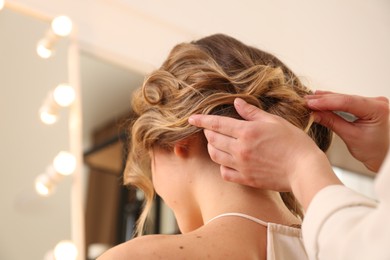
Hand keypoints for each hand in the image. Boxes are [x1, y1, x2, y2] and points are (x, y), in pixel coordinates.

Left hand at [188, 98, 339, 209]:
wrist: (304, 170)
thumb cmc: (294, 142)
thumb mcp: (274, 121)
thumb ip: (252, 113)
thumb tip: (236, 103)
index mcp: (247, 131)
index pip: (217, 123)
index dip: (201, 120)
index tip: (191, 118)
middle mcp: (240, 149)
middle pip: (213, 139)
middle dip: (208, 132)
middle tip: (210, 128)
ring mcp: (242, 165)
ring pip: (215, 156)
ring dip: (212, 147)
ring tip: (217, 142)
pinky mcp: (246, 179)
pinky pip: (224, 173)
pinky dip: (222, 165)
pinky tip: (227, 161)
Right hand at [306, 91, 388, 171]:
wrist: (384, 156)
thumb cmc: (374, 151)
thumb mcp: (350, 137)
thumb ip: (332, 122)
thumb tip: (314, 113)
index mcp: (377, 109)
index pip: (347, 102)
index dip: (326, 102)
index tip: (310, 103)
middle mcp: (376, 102)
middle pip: (345, 98)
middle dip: (324, 99)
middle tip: (306, 100)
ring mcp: (372, 102)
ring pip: (344, 98)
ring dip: (327, 99)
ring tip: (310, 99)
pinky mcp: (366, 105)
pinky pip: (347, 101)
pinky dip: (334, 102)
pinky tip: (322, 98)